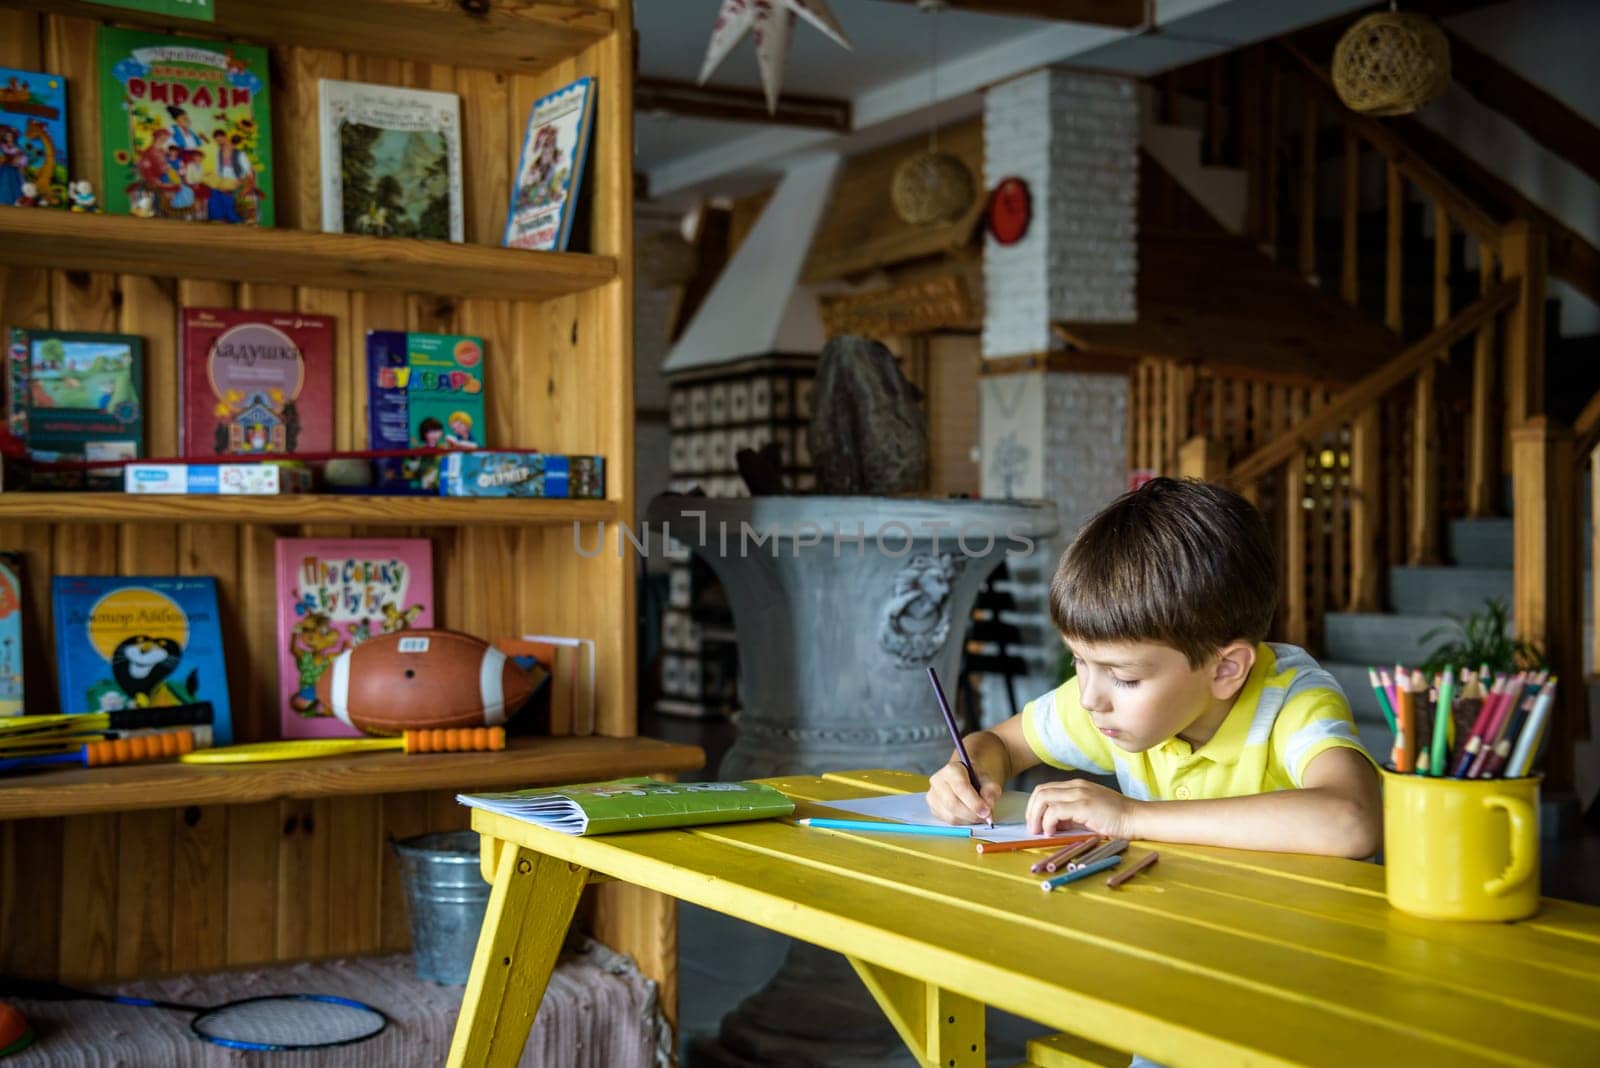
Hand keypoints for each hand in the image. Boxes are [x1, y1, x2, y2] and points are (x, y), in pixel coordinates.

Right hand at [927, 760, 999, 824]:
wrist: (964, 777)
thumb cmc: (974, 777)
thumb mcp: (987, 779)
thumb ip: (990, 791)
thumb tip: (988, 806)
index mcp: (951, 769)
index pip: (960, 787)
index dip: (974, 802)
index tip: (986, 812)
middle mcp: (937, 781)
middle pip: (953, 804)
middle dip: (972, 814)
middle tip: (985, 817)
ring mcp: (932, 795)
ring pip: (950, 816)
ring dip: (968, 820)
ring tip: (977, 816)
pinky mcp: (933, 808)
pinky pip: (947, 821)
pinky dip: (962, 822)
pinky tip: (968, 816)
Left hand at [1027, 778, 1141, 838]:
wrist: (1137, 818)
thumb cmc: (1116, 819)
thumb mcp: (1088, 814)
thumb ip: (1070, 816)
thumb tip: (1051, 824)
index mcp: (1077, 786)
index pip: (1045, 789)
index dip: (1035, 806)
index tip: (1035, 822)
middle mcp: (1076, 786)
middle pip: (1040, 792)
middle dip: (1031, 811)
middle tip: (1033, 828)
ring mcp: (1080, 794)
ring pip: (1043, 798)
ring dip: (1036, 816)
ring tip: (1039, 831)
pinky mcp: (1084, 805)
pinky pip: (1055, 811)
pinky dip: (1048, 822)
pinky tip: (1052, 832)